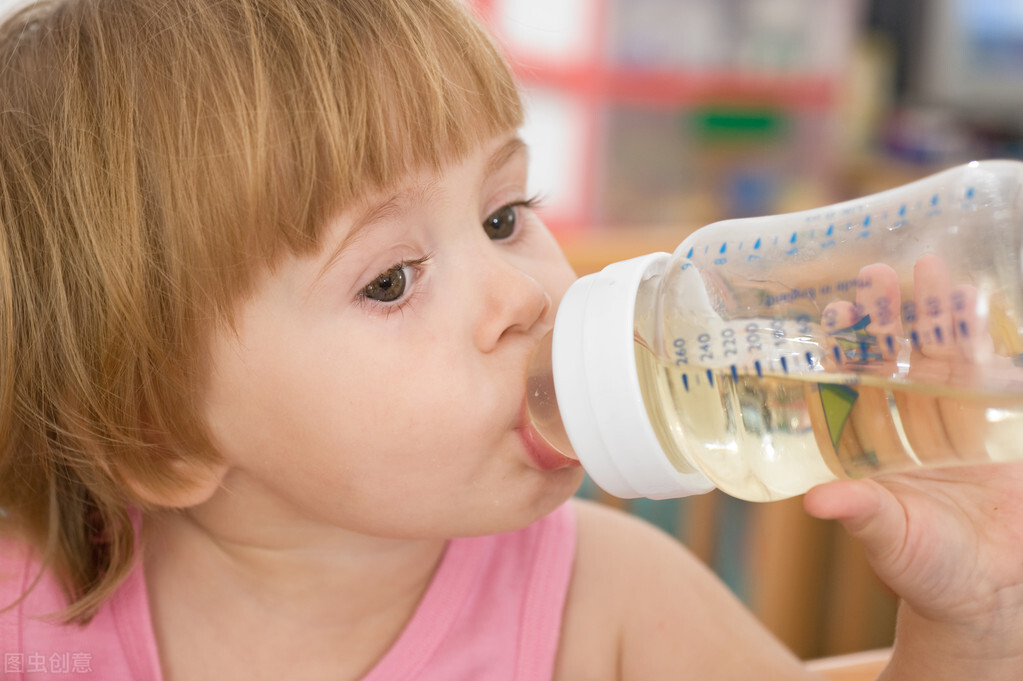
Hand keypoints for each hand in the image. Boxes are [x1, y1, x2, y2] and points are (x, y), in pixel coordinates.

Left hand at [804, 255, 1022, 665]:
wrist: (995, 595)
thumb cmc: (932, 575)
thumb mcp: (895, 543)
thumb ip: (863, 515)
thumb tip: (814, 502)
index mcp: (866, 457)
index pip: (847, 397)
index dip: (839, 359)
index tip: (831, 317)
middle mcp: (902, 437)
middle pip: (890, 370)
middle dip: (884, 325)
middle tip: (876, 275)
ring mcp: (948, 431)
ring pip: (937, 367)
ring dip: (933, 322)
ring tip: (931, 271)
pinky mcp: (991, 432)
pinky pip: (982, 383)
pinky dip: (979, 345)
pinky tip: (973, 301)